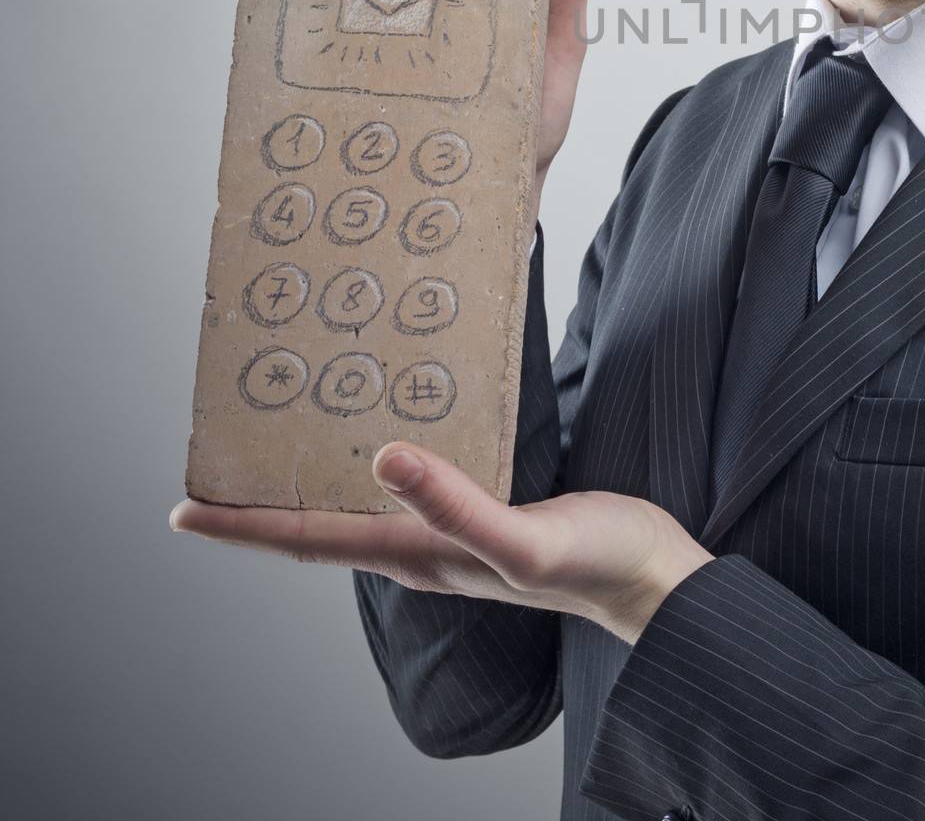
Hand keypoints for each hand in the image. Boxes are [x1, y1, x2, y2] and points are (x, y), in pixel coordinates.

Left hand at [169, 442, 714, 647]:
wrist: (653, 578)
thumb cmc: (599, 563)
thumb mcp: (529, 539)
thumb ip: (459, 506)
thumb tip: (386, 459)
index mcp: (421, 558)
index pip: (311, 541)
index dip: (244, 529)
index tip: (183, 512)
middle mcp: (423, 549)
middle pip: (322, 527)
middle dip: (263, 506)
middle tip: (218, 463)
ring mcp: (451, 533)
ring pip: (359, 508)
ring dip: (313, 484)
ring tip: (283, 442)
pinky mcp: (482, 511)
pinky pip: (409, 486)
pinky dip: (377, 463)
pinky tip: (386, 435)